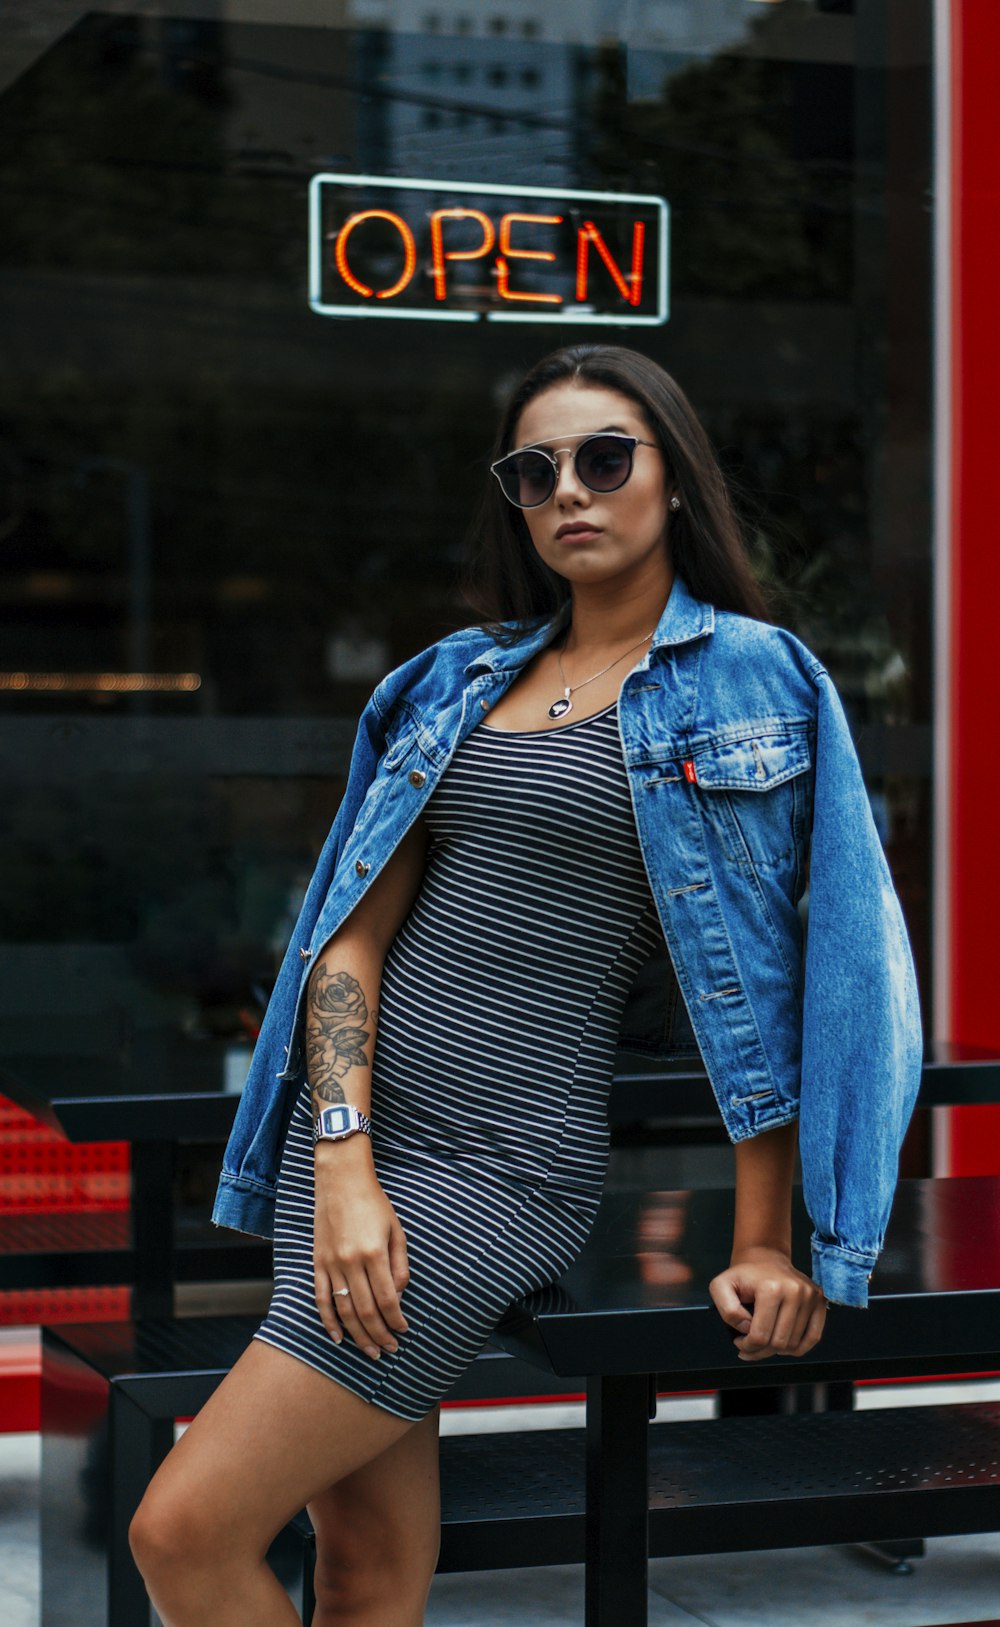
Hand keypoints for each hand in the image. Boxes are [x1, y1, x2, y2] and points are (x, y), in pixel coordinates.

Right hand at [313, 1141, 409, 1359]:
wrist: (340, 1179)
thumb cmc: (373, 1202)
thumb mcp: (396, 1230)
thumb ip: (399, 1264)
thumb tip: (399, 1296)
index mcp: (374, 1253)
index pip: (387, 1299)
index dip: (396, 1320)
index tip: (403, 1331)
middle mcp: (350, 1262)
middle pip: (366, 1311)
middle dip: (379, 1335)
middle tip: (389, 1350)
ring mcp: (331, 1264)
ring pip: (344, 1310)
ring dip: (358, 1335)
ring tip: (370, 1351)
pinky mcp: (317, 1262)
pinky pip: (321, 1298)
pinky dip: (328, 1321)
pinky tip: (337, 1338)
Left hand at [709, 1246, 825, 1360]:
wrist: (765, 1258)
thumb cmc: (744, 1275)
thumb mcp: (721, 1286)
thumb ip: (726, 1309)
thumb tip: (746, 1328)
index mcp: (770, 1288)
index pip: (760, 1336)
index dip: (747, 1346)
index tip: (739, 1342)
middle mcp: (795, 1291)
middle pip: (779, 1343)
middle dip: (760, 1351)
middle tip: (750, 1346)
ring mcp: (810, 1296)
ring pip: (794, 1344)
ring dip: (777, 1351)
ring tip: (765, 1342)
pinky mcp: (819, 1301)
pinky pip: (813, 1337)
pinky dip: (798, 1348)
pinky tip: (784, 1345)